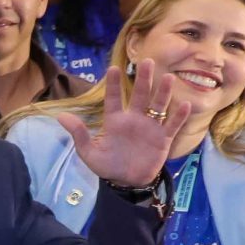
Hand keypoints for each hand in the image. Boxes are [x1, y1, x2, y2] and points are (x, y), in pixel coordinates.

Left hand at [61, 59, 178, 188]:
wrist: (126, 182)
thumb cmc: (107, 165)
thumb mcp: (89, 152)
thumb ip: (79, 133)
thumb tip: (60, 117)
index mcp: (115, 121)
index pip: (114, 99)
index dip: (114, 84)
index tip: (113, 68)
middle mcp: (134, 119)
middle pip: (140, 96)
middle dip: (144, 80)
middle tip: (148, 62)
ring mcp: (150, 128)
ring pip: (158, 106)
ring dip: (163, 93)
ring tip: (168, 77)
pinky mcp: (163, 139)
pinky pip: (172, 125)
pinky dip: (179, 116)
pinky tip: (184, 104)